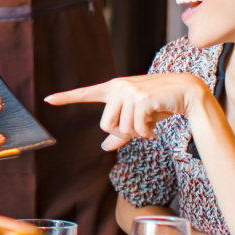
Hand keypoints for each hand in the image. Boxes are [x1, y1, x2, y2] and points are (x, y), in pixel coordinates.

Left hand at [45, 72, 210, 150]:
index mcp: (113, 89)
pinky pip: (137, 129)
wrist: (186, 92)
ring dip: (138, 133)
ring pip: (122, 129)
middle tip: (139, 127)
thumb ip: (120, 132)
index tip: (48, 99)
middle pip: (105, 125)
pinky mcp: (141, 98)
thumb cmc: (160, 103)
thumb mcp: (137, 117)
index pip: (86, 93)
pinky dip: (147, 132)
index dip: (66, 97)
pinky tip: (156, 122)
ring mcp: (129, 91)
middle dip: (123, 133)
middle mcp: (118, 87)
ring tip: (150, 121)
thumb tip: (104, 148)